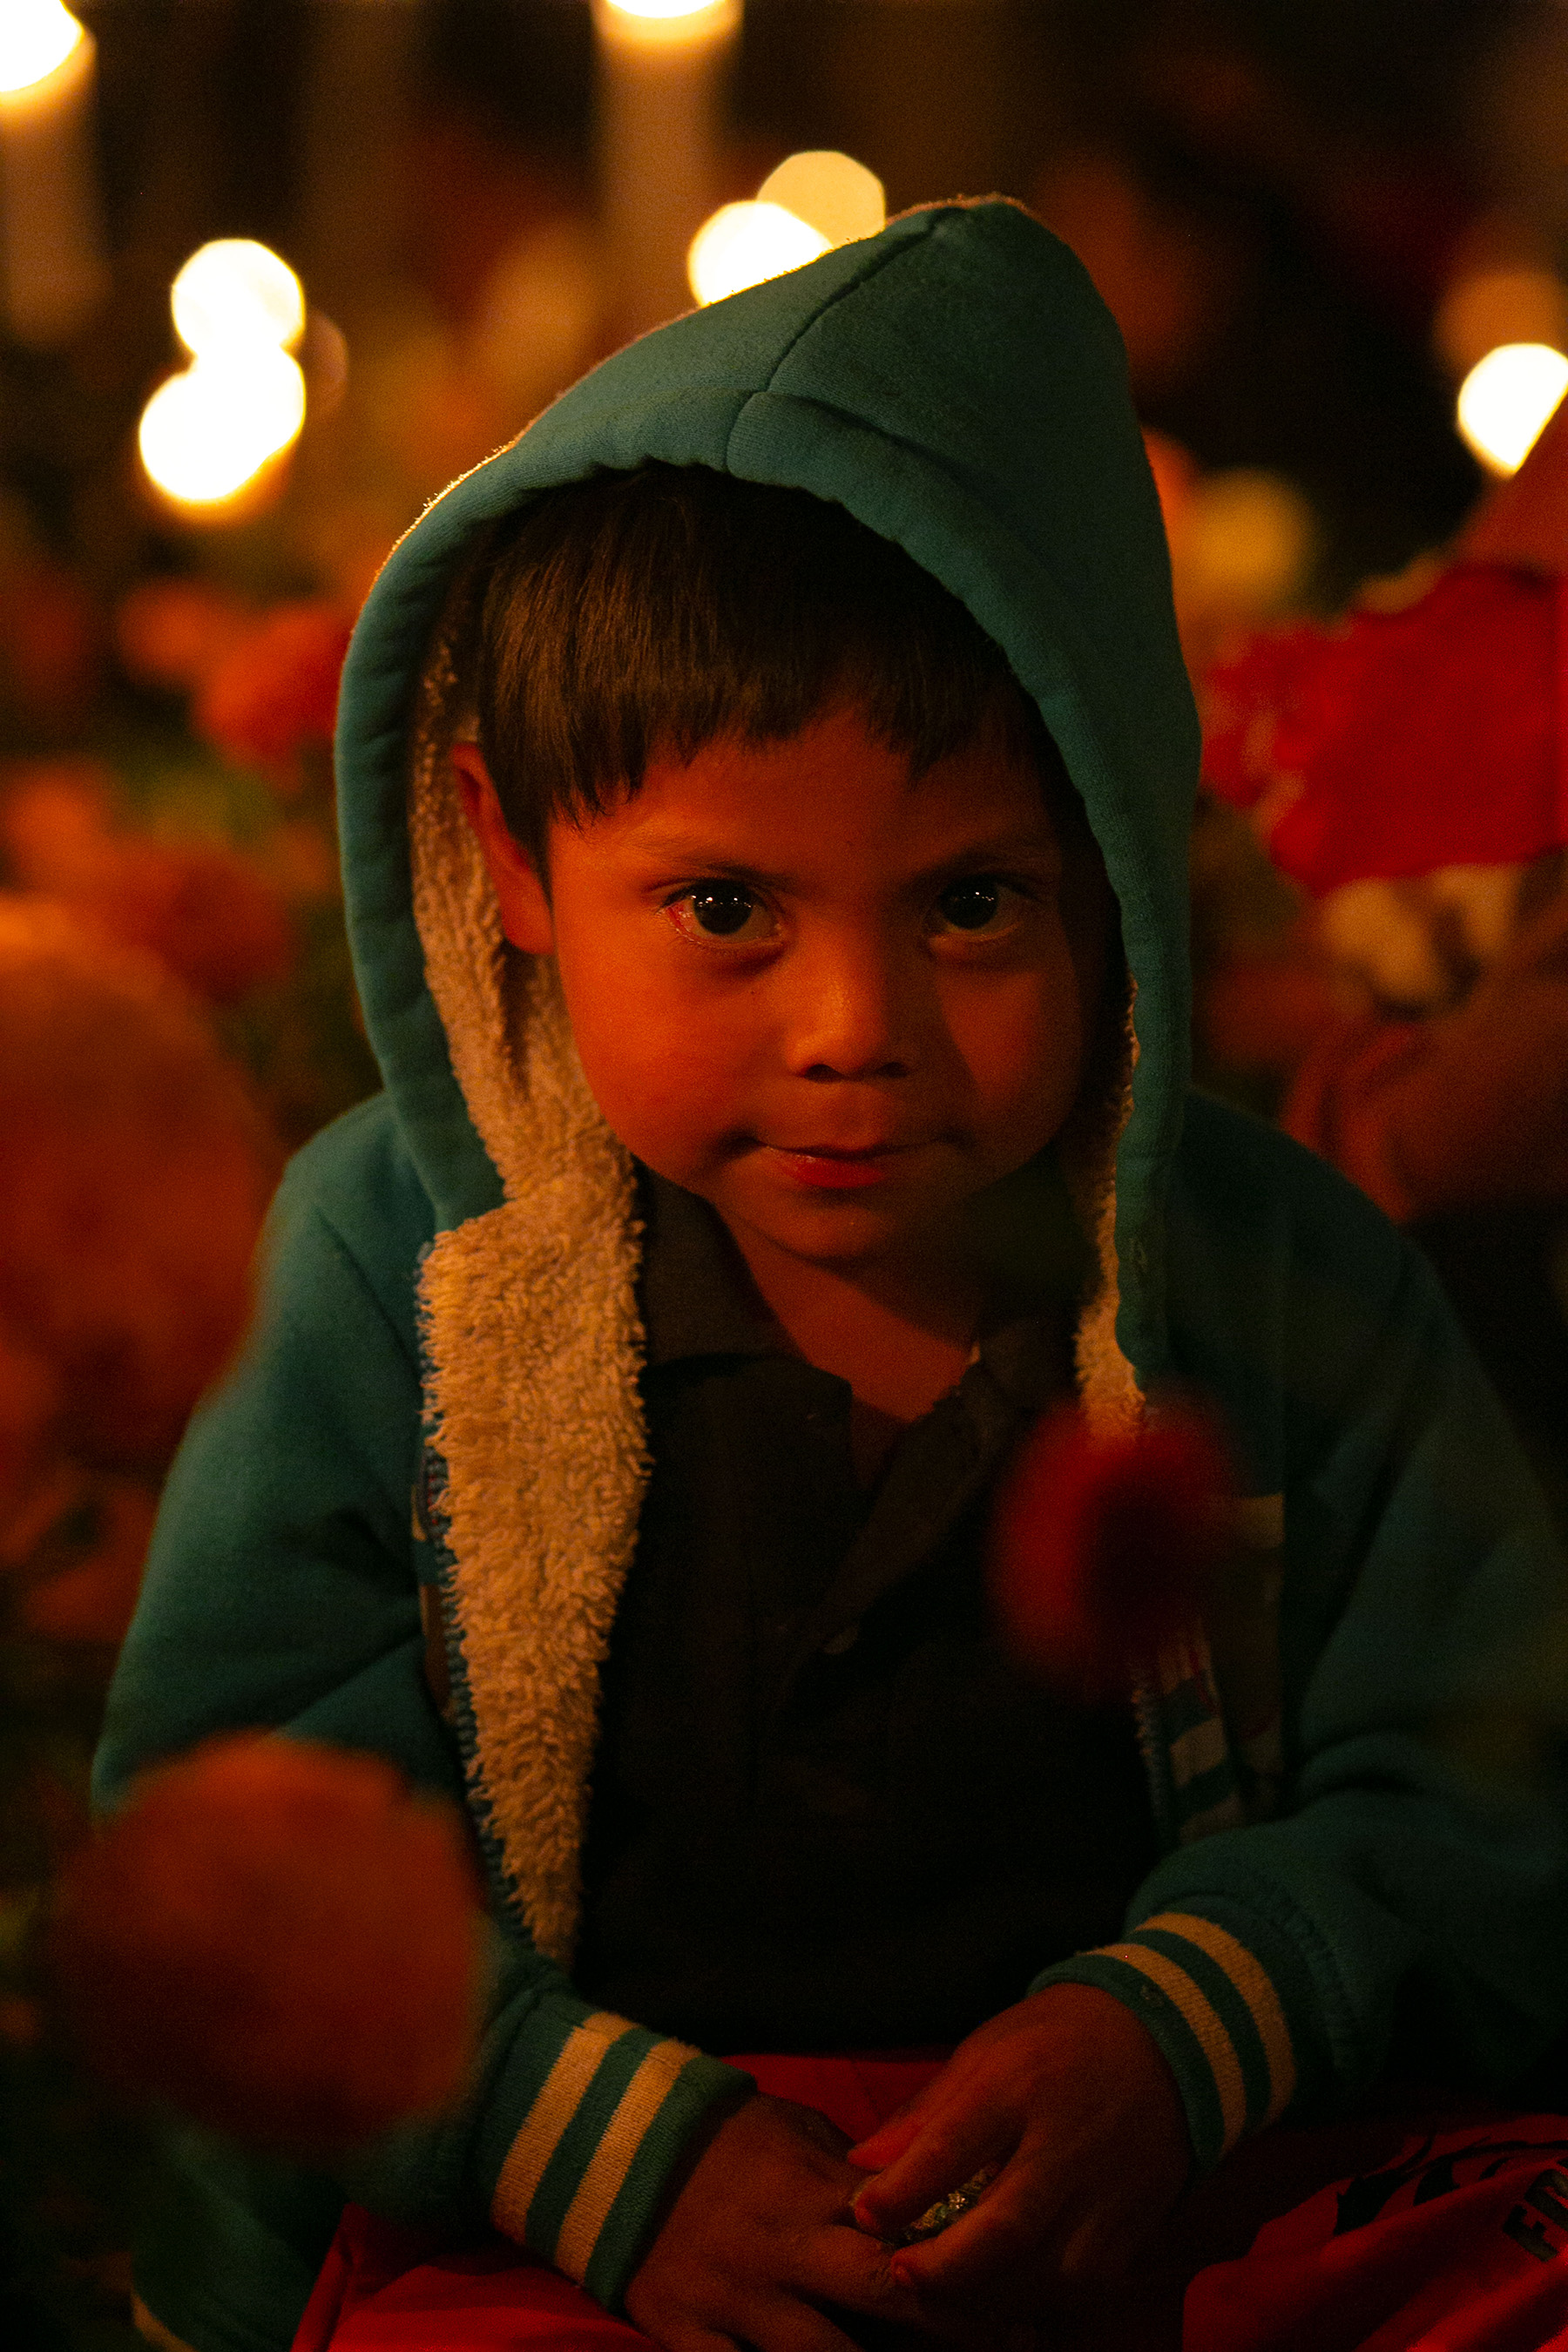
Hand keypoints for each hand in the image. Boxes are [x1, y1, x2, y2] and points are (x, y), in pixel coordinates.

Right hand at [625, 2092, 979, 2350]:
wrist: (612, 2148)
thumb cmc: (722, 2137)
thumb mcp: (795, 2130)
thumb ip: (854, 2171)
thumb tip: (925, 2194)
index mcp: (815, 2188)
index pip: (906, 2225)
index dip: (963, 2256)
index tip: (1020, 2285)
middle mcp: (784, 2246)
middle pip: (884, 2291)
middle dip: (948, 2324)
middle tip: (1011, 2342)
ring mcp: (737, 2298)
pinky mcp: (689, 2336)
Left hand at [845, 1984, 1191, 2326]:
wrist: (1165, 2043)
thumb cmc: (1058, 2041)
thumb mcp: (986, 2049)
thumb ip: (926, 2111)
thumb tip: (863, 2163)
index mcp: (1021, 2084)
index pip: (952, 2147)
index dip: (901, 2191)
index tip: (864, 2214)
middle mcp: (1066, 2143)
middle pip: (1004, 2229)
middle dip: (945, 2266)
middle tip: (899, 2275)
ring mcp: (1105, 2192)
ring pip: (1043, 2274)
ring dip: (985, 2296)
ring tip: (940, 2292)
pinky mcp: (1131, 2228)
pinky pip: (1079, 2286)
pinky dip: (1033, 2300)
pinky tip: (998, 2294)